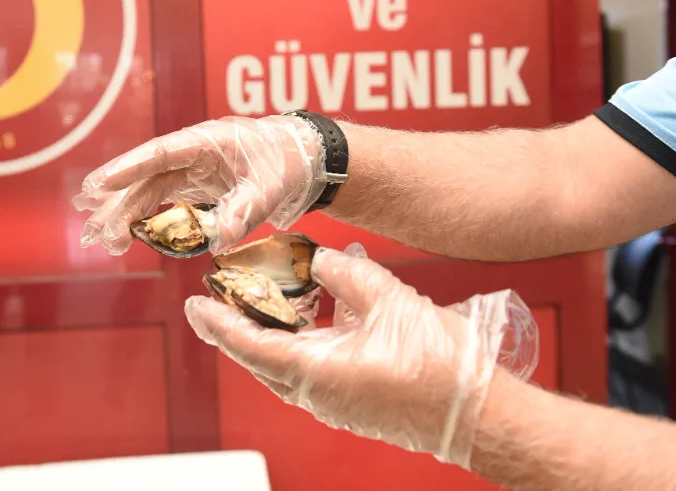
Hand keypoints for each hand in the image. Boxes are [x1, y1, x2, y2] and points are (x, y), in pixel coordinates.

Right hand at [72, 115, 326, 254]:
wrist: (303, 158)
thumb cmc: (287, 161)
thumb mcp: (272, 185)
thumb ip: (245, 208)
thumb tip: (219, 238)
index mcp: (207, 141)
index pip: (161, 153)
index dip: (129, 167)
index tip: (100, 183)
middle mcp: (191, 153)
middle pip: (146, 176)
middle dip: (117, 201)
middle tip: (93, 228)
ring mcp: (190, 169)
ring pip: (147, 190)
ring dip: (123, 213)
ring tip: (102, 239)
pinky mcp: (194, 186)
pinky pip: (160, 202)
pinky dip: (141, 218)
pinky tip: (123, 235)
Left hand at [183, 243, 538, 468]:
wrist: (480, 414)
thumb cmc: (437, 365)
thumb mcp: (386, 299)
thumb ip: (343, 273)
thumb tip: (317, 261)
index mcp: (312, 372)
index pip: (247, 345)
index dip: (217, 322)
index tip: (194, 304)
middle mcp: (315, 394)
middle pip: (260, 357)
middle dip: (239, 325)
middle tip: (222, 295)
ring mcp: (334, 403)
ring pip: (287, 365)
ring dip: (274, 332)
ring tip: (268, 297)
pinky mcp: (354, 403)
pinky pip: (314, 370)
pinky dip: (306, 341)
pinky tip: (322, 311)